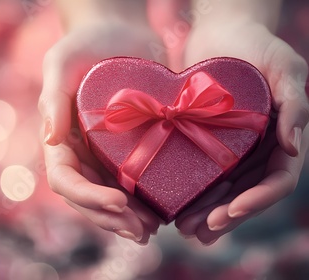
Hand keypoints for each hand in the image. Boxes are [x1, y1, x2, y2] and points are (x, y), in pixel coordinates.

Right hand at [39, 15, 163, 242]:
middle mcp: (78, 152)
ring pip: (108, 198)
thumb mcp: (63, 61)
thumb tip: (50, 140)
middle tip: (141, 231)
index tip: (119, 202)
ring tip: (151, 231)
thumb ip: (53, 98)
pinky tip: (160, 214)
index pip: (64, 179)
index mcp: (58, 138)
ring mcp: (101, 154)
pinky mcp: (127, 149)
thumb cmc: (86, 42)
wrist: (118, 32)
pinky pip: (130, 184)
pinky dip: (142, 203)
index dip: (88, 197)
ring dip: (126, 220)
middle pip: (87, 198)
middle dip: (110, 218)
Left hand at [175, 18, 308, 243]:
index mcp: (282, 139)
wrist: (221, 32)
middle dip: (224, 216)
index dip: (255, 202)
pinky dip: (192, 193)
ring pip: (223, 191)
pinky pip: (202, 173)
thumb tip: (295, 148)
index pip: (276, 181)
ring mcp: (233, 148)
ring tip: (183, 230)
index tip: (228, 213)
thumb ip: (295, 104)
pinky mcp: (206, 141)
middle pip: (246, 194)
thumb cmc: (256, 44)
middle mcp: (259, 149)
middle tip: (196, 231)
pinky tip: (174, 209)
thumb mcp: (283, 66)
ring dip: (206, 213)